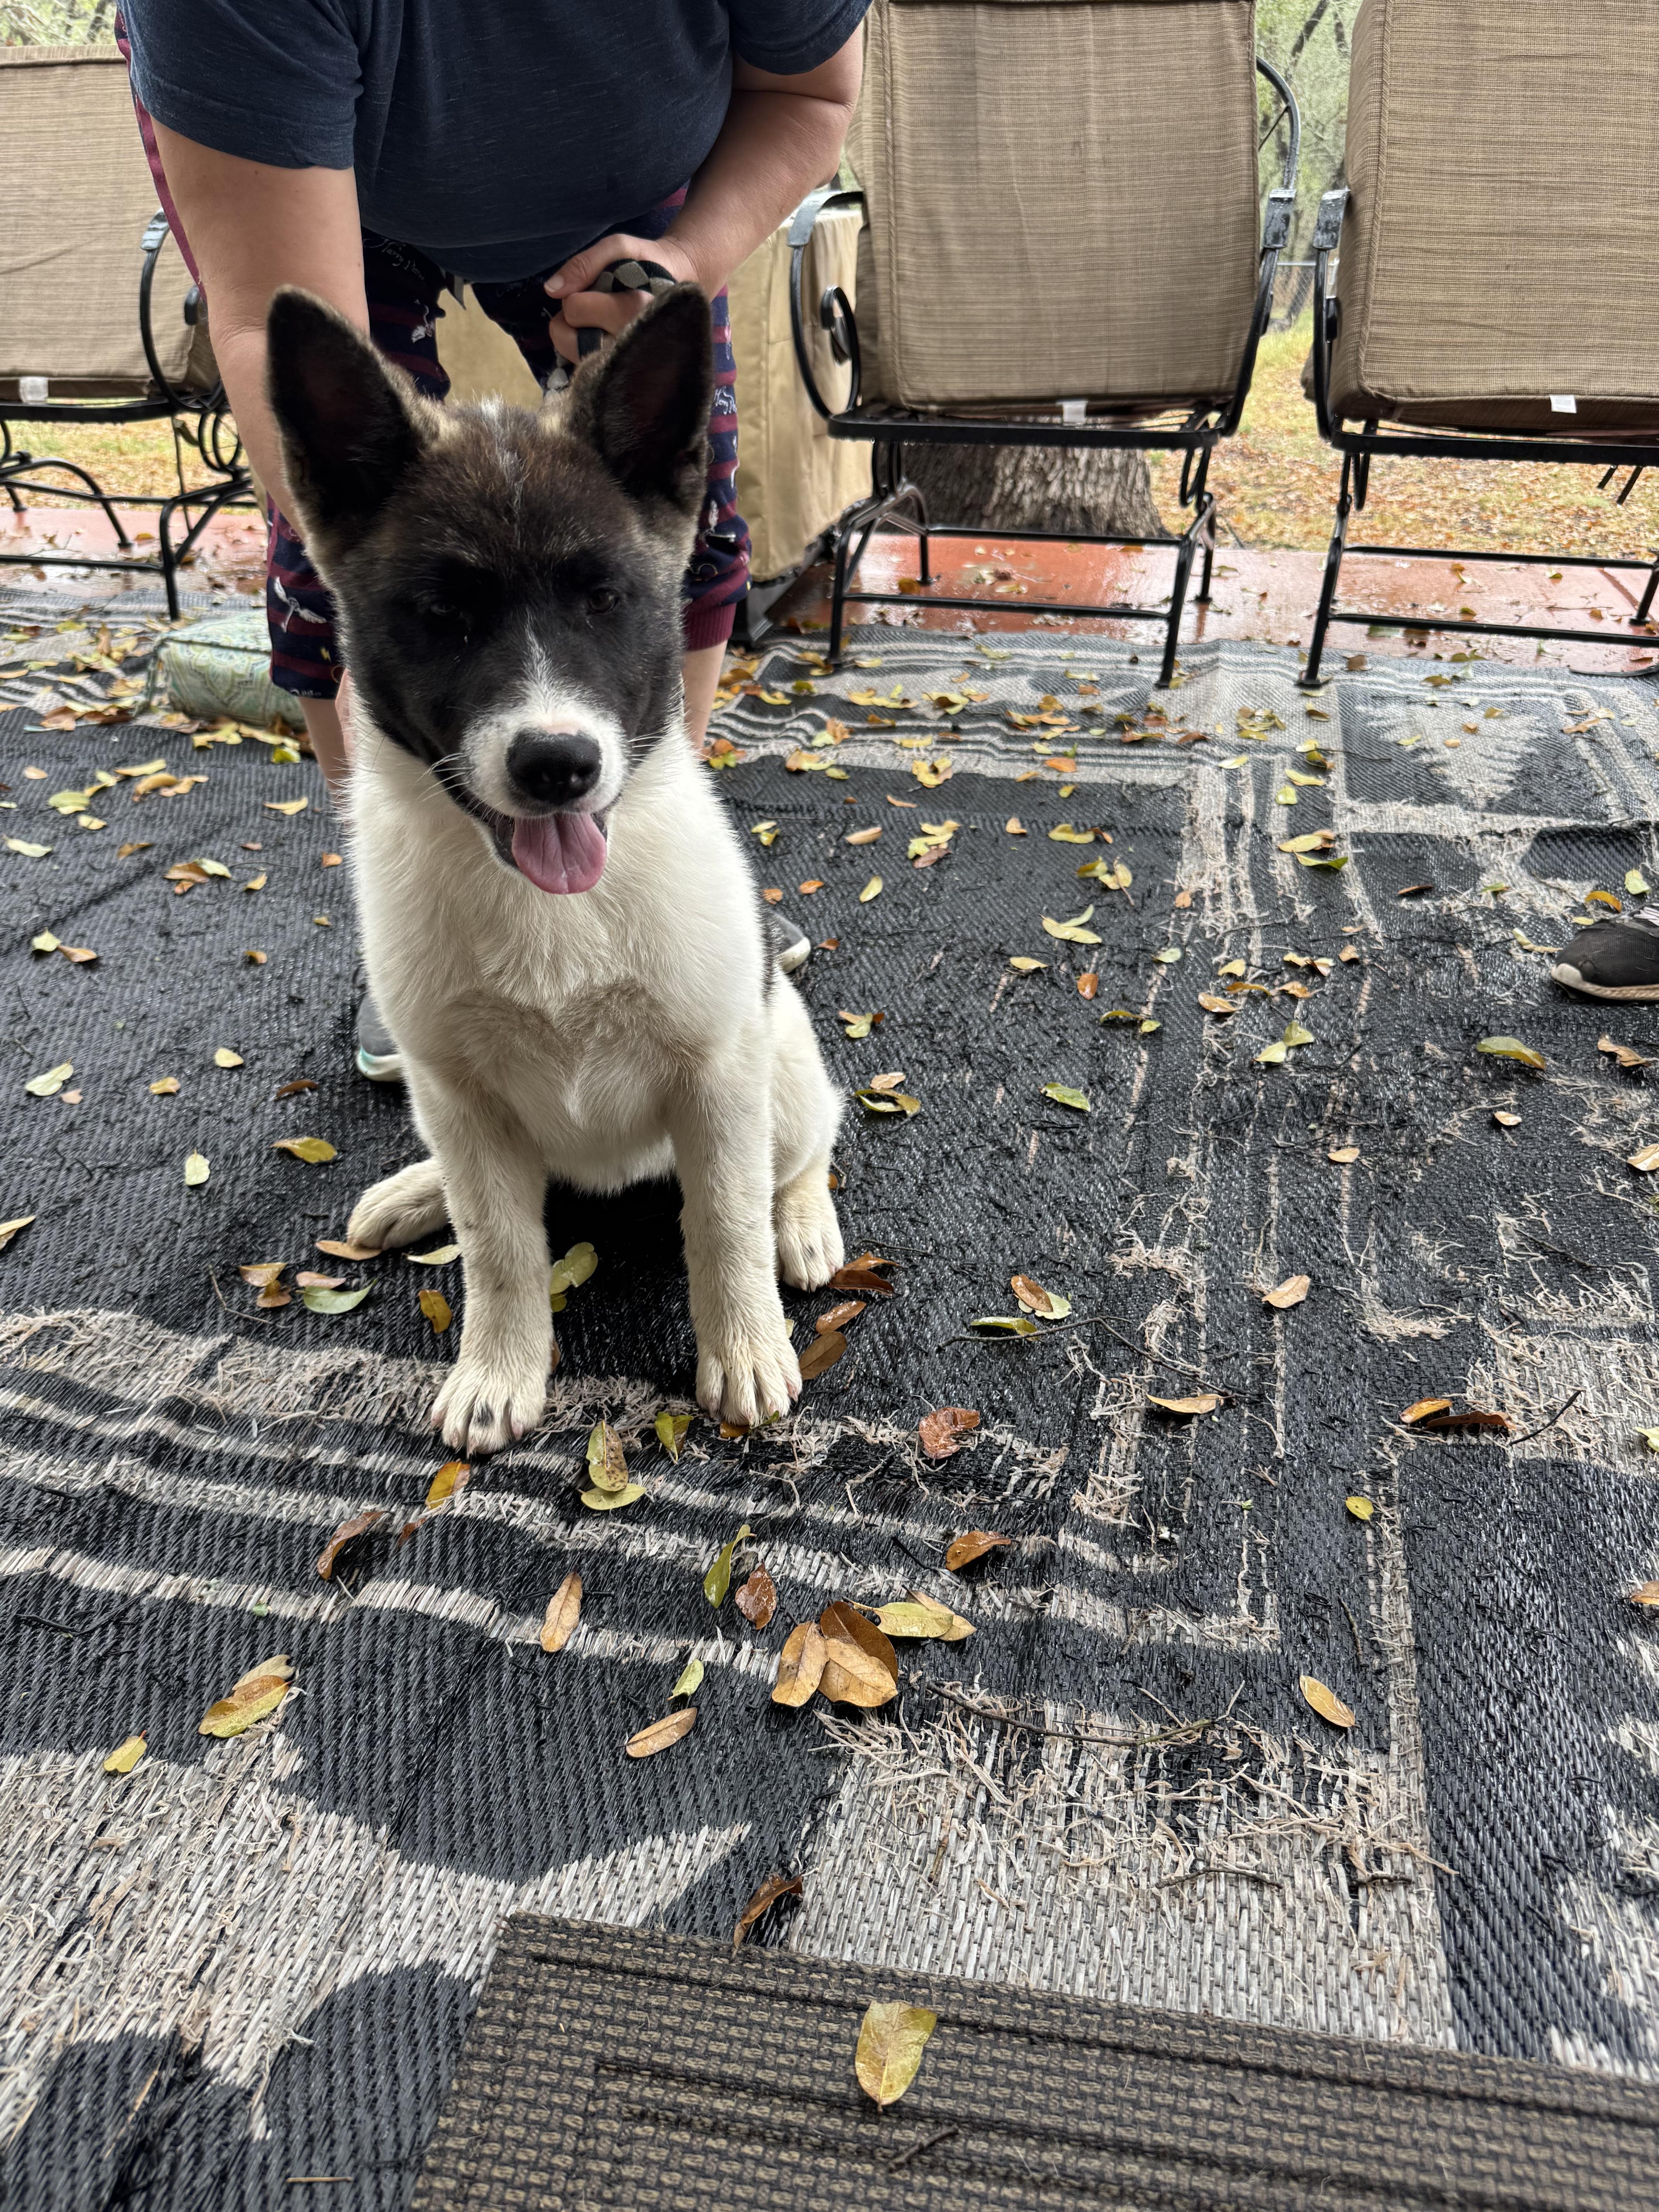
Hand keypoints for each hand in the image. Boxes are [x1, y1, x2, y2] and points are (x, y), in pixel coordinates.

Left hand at [543, 232, 701, 363]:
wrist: (680, 290)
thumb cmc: (647, 266)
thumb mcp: (618, 248)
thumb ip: (584, 264)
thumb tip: (551, 290)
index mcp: (635, 311)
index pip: (574, 308)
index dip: (577, 294)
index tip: (601, 289)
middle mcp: (631, 344)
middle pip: (566, 337)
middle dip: (573, 318)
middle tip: (596, 306)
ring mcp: (626, 365)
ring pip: (570, 354)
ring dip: (575, 334)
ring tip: (599, 321)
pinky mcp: (620, 377)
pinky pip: (581, 365)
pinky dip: (583, 348)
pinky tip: (602, 336)